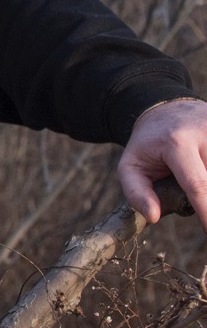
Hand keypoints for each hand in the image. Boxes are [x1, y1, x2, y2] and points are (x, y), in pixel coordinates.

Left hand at [116, 97, 206, 222]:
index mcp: (177, 143)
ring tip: (193, 174)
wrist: (167, 111)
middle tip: (189, 195)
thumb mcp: (130, 166)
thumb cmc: (148, 145)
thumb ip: (136, 192)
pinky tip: (202, 170)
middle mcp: (206, 134)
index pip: (197, 184)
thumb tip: (154, 216)